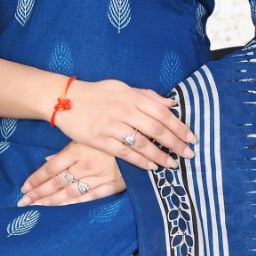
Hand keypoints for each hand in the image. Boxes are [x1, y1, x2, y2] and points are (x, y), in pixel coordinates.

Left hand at [18, 143, 125, 206]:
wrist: (142, 141)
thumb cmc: (111, 135)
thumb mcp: (86, 137)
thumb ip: (66, 151)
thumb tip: (47, 160)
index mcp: (76, 151)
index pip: (50, 169)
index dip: (36, 179)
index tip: (24, 188)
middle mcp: (83, 165)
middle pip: (56, 182)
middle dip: (38, 193)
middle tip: (22, 203)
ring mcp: (97, 177)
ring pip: (69, 192)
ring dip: (51, 201)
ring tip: (36, 207)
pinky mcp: (110, 185)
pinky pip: (89, 197)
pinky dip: (74, 203)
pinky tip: (61, 208)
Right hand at [49, 77, 196, 174]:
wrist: (64, 100)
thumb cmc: (97, 94)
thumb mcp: (122, 88)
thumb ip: (147, 96)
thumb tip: (171, 102)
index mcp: (131, 96)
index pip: (162, 112)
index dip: (179, 126)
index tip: (191, 137)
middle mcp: (123, 110)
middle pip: (156, 129)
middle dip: (175, 143)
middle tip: (188, 154)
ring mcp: (111, 125)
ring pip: (142, 143)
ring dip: (160, 155)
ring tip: (172, 164)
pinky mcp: (99, 140)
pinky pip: (124, 152)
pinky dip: (140, 161)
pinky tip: (151, 167)